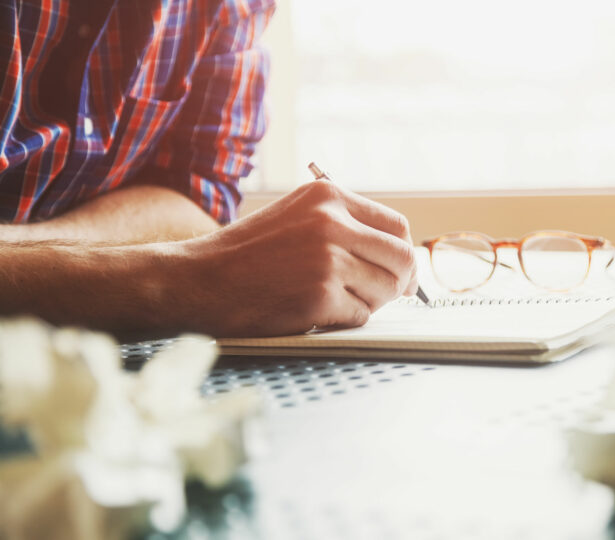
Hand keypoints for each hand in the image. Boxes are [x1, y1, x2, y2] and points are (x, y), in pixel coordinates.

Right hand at [181, 181, 418, 336]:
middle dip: (398, 282)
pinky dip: (345, 320)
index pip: (396, 225)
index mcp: (329, 196)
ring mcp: (328, 260)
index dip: (401, 253)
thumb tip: (399, 258)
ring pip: (385, 290)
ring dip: (368, 303)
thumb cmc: (246, 253)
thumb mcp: (297, 217)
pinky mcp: (320, 297)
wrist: (198, 280)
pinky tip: (315, 311)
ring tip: (332, 299)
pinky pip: (361, 316)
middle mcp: (332, 222)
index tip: (399, 272)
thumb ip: (345, 227)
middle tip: (381, 295)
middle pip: (401, 258)